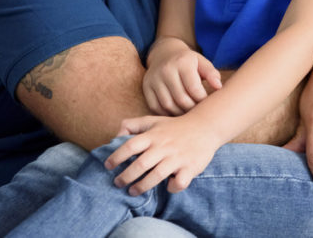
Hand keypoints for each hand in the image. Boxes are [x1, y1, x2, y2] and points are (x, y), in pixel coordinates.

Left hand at [105, 114, 221, 194]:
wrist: (205, 126)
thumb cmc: (174, 127)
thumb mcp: (153, 121)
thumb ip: (133, 125)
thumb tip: (115, 136)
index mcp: (153, 135)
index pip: (130, 145)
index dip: (116, 156)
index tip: (108, 166)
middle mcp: (164, 146)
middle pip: (141, 164)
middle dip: (126, 176)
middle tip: (117, 183)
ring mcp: (178, 157)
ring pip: (157, 175)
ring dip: (142, 186)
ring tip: (132, 191)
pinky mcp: (190, 167)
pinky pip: (179, 182)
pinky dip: (172, 187)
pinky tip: (168, 186)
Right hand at [144, 39, 221, 114]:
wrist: (164, 53)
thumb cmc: (188, 62)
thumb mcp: (201, 62)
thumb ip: (211, 73)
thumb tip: (219, 87)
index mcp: (182, 62)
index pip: (194, 89)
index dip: (202, 100)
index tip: (207, 104)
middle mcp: (166, 70)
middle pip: (181, 99)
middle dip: (192, 109)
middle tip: (198, 112)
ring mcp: (154, 79)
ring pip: (168, 105)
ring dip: (179, 114)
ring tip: (188, 113)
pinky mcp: (146, 87)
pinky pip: (156, 107)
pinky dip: (166, 113)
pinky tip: (175, 111)